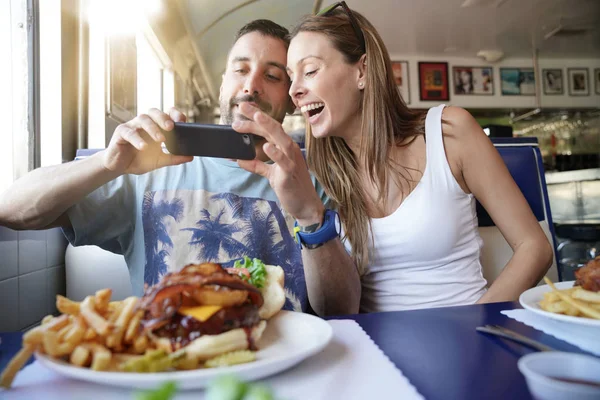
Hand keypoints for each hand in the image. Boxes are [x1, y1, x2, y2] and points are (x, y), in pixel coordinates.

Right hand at [102, 108, 192, 174]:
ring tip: (160, 140)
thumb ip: (174, 158)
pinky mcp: (121, 133)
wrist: (119, 167)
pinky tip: (143, 147)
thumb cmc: (139, 159)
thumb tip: (190, 157)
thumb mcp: (159, 160)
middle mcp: (144, 124)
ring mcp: (132, 126)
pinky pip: (129, 132)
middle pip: (154, 112)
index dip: (174, 114)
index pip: (166, 113)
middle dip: (163, 118)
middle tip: (171, 127)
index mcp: (156, 127)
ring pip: (142, 119)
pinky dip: (137, 139)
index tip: (183, 122)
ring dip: (153, 128)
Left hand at [233, 103, 323, 224]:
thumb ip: (257, 165)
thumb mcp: (271, 174)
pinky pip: (284, 162)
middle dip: (258, 117)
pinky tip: (267, 146)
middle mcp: (290, 151)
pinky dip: (276, 153)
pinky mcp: (291, 174)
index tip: (242, 108)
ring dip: (269, 127)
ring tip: (257, 117)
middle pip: (274, 128)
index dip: (256, 118)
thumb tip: (239, 159)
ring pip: (282, 139)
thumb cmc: (291, 187)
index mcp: (285, 148)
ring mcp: (292, 161)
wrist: (305, 206)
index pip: (269, 129)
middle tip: (242, 106)